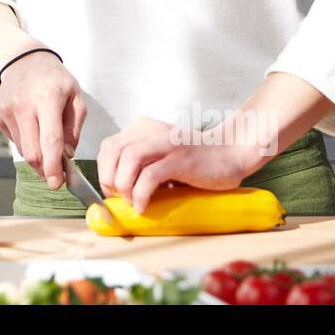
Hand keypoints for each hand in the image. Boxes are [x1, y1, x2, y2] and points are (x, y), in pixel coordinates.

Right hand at [0, 50, 85, 188]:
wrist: (23, 60)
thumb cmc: (54, 79)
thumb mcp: (75, 96)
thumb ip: (74, 127)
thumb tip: (68, 154)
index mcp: (48, 98)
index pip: (50, 140)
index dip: (54, 166)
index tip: (57, 183)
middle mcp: (25, 105)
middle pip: (32, 153)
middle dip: (45, 169)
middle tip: (57, 173)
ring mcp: (8, 111)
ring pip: (23, 151)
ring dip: (38, 157)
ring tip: (47, 145)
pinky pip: (15, 142)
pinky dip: (28, 144)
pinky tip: (33, 129)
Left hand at [97, 116, 260, 213]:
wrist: (230, 155)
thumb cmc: (194, 161)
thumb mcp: (160, 156)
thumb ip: (140, 164)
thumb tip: (115, 191)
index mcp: (143, 128)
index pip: (108, 146)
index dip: (103, 170)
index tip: (110, 191)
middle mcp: (151, 131)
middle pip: (113, 150)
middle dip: (109, 179)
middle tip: (119, 198)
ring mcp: (166, 143)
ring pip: (128, 160)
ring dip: (124, 186)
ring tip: (132, 202)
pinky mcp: (180, 159)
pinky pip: (150, 176)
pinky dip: (141, 194)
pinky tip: (144, 206)